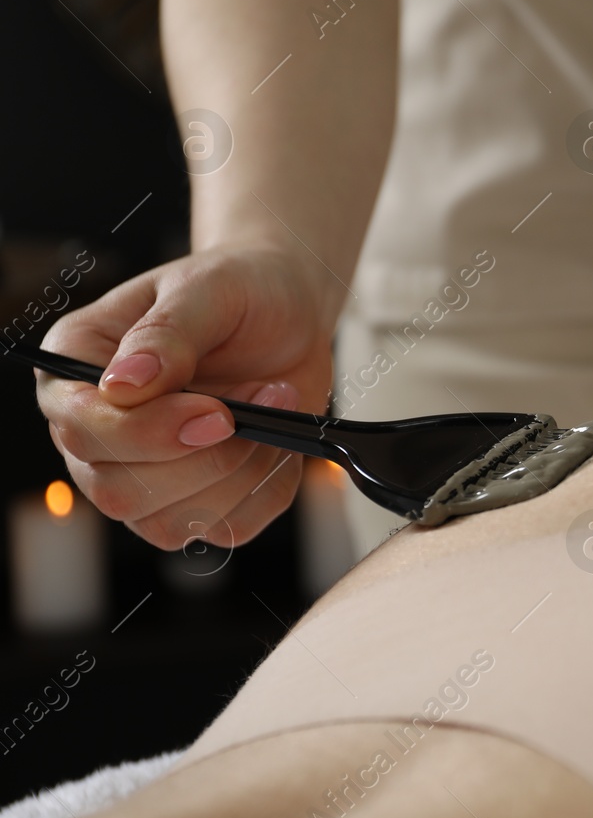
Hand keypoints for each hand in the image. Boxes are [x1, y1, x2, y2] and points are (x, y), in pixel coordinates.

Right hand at [36, 246, 336, 550]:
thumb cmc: (242, 291)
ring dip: (241, 471)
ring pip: (169, 523)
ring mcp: (142, 475)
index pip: (82, 430)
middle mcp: (96, 430)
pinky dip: (266, 489)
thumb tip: (124, 385)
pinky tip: (280, 442)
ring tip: (276, 404)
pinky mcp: (196, 501)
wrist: (292, 313)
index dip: (148, 433)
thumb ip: (167, 334)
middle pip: (119, 491)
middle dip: (205, 457)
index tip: (217, 414)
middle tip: (264, 395)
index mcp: (76, 369)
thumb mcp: (209, 289)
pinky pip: (226, 527)